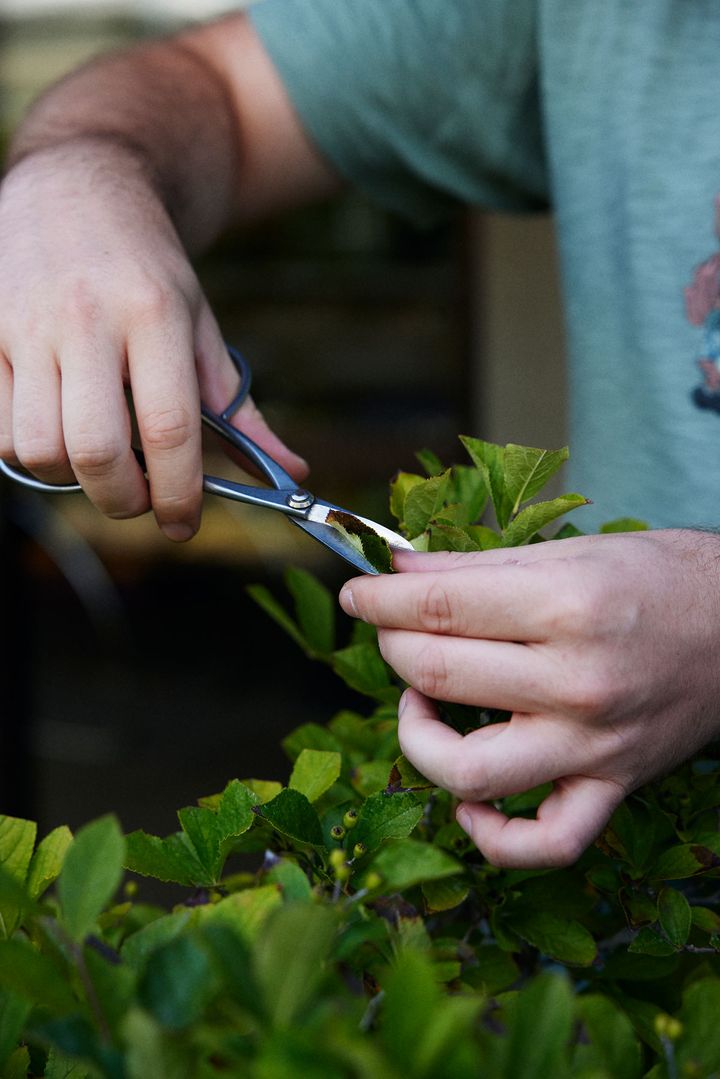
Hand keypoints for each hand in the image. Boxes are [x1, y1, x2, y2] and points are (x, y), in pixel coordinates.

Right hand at [0, 144, 306, 539]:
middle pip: (95, 452)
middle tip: (139, 499)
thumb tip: (290, 473)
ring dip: (73, 479)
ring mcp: (26, 324)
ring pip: (38, 449)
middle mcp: (86, 319)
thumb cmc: (149, 271)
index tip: (184, 523)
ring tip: (99, 458)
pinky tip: (58, 430)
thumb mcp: (201, 326)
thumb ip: (239, 408)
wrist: (77, 188)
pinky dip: (28, 451)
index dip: (179, 493)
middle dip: (122, 499)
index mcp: (154, 315)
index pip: (169, 429)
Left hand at [339, 530, 719, 867]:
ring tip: (423, 706)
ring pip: (469, 771)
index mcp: (566, 606)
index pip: (436, 608)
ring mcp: (593, 746)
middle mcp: (577, 682)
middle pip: (438, 676)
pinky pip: (543, 844)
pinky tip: (470, 802)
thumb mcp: (565, 555)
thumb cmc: (654, 579)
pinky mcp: (611, 787)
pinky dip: (493, 836)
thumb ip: (471, 568)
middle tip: (393, 630)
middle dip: (392, 647)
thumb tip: (395, 569)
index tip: (357, 592)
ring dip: (418, 738)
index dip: (378, 598)